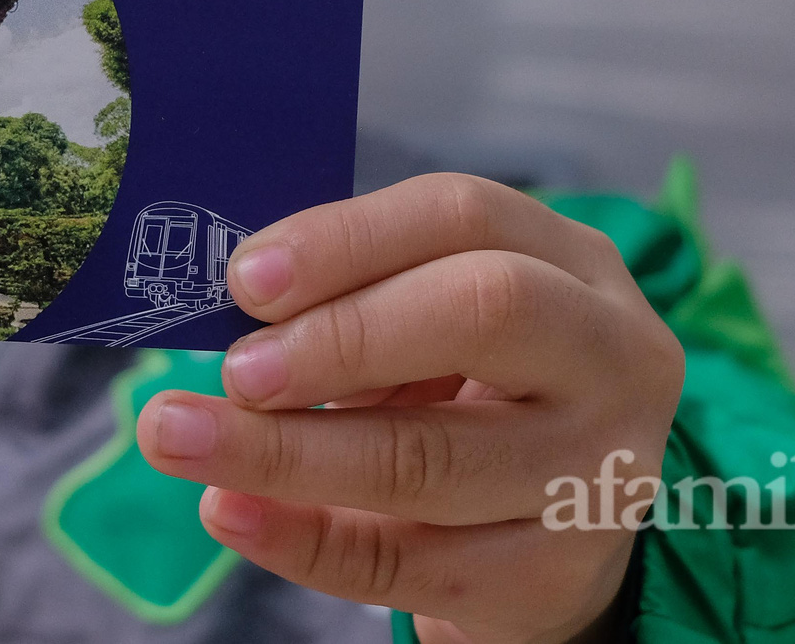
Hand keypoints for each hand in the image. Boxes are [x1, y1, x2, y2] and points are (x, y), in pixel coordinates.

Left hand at [136, 175, 683, 643]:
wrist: (551, 538)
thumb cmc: (472, 395)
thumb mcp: (435, 323)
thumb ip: (357, 298)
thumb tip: (235, 297)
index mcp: (575, 267)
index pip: (465, 216)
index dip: (348, 238)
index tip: (246, 278)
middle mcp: (612, 358)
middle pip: (485, 311)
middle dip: (343, 335)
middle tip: (235, 368)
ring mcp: (595, 474)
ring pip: (433, 456)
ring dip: (288, 450)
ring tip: (182, 436)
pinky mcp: (554, 577)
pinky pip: (407, 563)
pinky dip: (300, 538)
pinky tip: (227, 510)